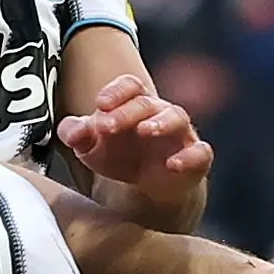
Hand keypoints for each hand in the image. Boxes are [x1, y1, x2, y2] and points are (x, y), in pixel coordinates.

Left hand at [58, 78, 215, 211]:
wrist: (148, 187)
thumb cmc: (120, 155)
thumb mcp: (91, 147)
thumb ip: (76, 134)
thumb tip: (73, 131)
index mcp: (135, 103)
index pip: (129, 85)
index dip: (115, 91)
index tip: (99, 104)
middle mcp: (160, 113)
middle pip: (147, 103)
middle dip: (126, 112)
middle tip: (106, 127)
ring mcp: (181, 135)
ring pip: (177, 118)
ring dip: (161, 123)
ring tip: (144, 130)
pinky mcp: (196, 159)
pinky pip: (200, 153)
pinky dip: (190, 157)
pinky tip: (173, 164)